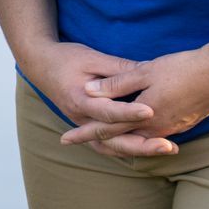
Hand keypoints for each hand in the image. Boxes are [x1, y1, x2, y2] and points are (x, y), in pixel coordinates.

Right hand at [17, 40, 168, 157]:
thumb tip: (147, 71)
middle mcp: (80, 118)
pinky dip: (127, 148)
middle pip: (111, 140)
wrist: (40, 65)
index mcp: (79, 99)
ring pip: (111, 147)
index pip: (107, 111)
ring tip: (166, 149)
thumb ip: (118, 68)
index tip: (151, 111)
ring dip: (138, 150)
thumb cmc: (66, 58)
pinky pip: (108, 144)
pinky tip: (148, 147)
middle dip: (141, 145)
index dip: (129, 112)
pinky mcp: (87, 126)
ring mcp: (82, 125)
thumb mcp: (92, 57)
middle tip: (168, 146)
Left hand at [60, 45, 208, 154]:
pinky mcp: (182, 124)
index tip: (64, 139)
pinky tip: (130, 130)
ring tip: (96, 137)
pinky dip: (135, 135)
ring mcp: (170, 128)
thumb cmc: (182, 69)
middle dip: (94, 139)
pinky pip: (151, 135)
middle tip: (71, 140)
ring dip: (116, 138)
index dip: (85, 132)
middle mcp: (156, 129)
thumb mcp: (145, 71)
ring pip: (136, 138)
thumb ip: (117, 84)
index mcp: (144, 117)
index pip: (107, 128)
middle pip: (119, 138)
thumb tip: (90, 91)